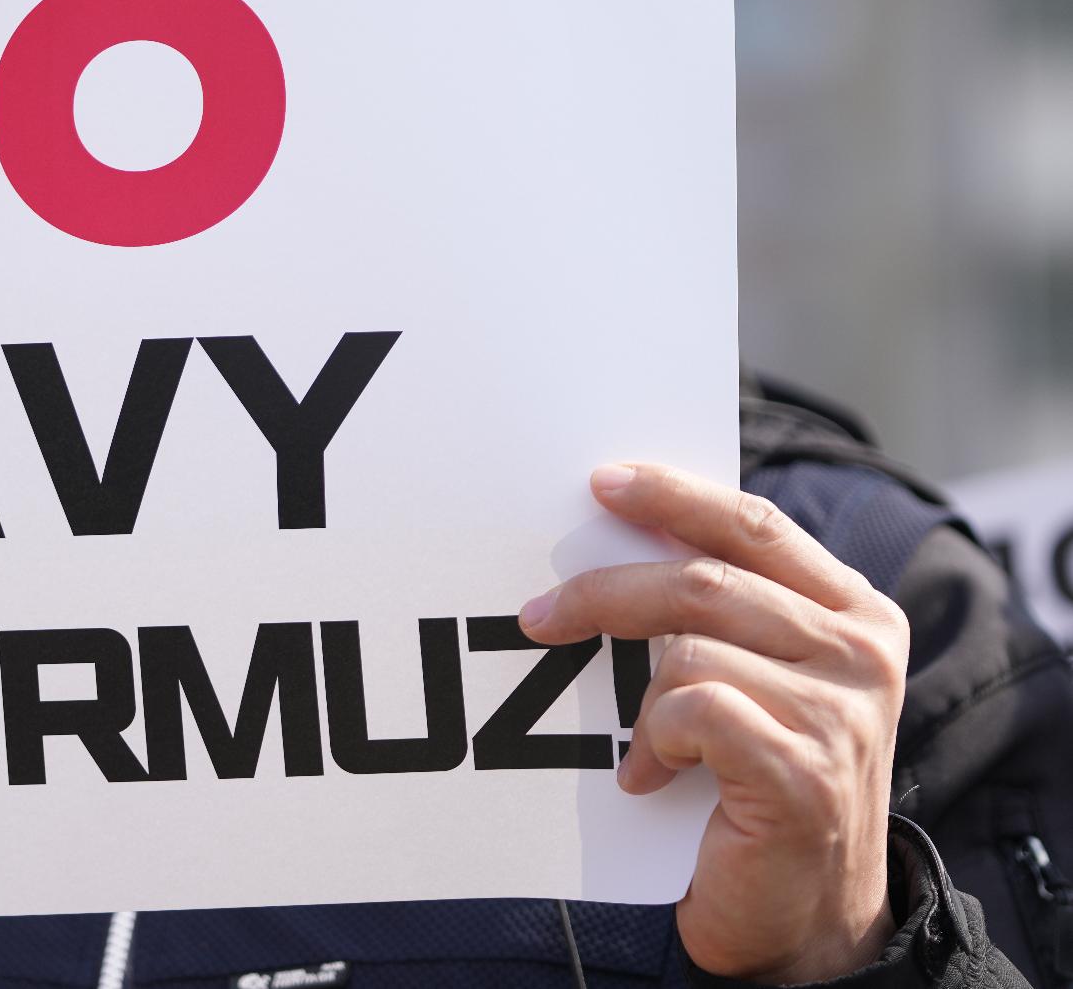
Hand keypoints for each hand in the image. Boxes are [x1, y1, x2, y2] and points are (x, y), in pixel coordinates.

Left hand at [519, 462, 908, 983]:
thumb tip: (621, 534)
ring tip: (642, 744)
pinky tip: (652, 779)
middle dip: (604, 591)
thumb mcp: (759, 682)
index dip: (675, 497)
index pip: (756, 527)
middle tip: (537, 615)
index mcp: (856, 614)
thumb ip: (724, 613)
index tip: (602, 481)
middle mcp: (861, 653)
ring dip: (639, 699)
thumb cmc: (760, 787)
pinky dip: (653, 743)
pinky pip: (692, 712)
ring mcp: (842, 714)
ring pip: (689, 650)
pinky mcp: (805, 772)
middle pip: (705, 581)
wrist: (801, 918)